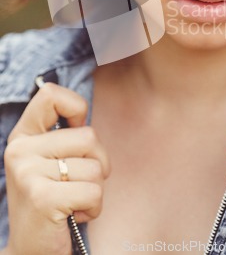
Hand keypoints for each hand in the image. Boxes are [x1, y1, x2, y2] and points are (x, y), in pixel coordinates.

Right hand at [4, 83, 109, 254]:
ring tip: (73, 200)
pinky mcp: (42, 198)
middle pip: (89, 135)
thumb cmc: (51, 199)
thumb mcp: (49, 160)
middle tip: (78, 182)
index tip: (77, 128)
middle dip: (97, 162)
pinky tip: (73, 214)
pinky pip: (94, 191)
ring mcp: (28, 173)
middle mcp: (20, 150)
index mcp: (23, 136)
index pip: (50, 94)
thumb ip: (63, 134)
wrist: (31, 250)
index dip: (76, 107)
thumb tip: (84, 111)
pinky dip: (94, 207)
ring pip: (95, 166)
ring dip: (95, 188)